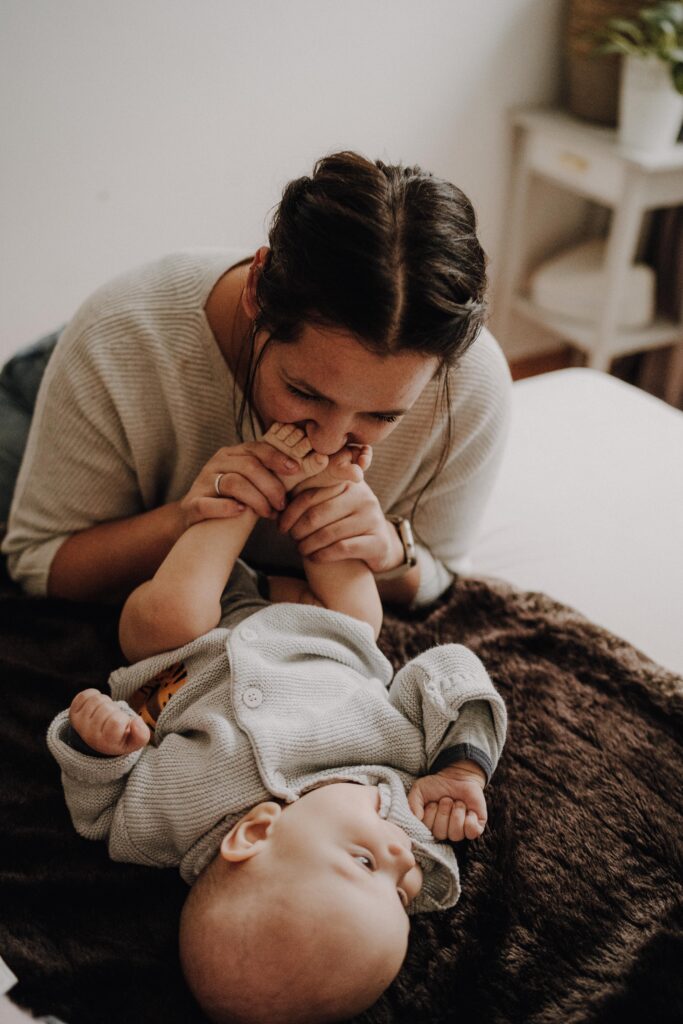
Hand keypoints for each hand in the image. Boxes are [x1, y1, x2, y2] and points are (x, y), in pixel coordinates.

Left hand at [69, 689, 150, 755]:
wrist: (99, 741)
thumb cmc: (121, 739)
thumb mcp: (135, 741)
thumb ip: (142, 734)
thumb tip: (136, 721)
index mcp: (106, 744)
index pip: (116, 721)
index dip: (124, 719)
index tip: (123, 725)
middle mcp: (89, 735)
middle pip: (106, 709)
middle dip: (115, 710)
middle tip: (114, 718)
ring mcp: (80, 724)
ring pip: (97, 700)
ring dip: (105, 702)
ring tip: (107, 712)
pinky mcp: (73, 713)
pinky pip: (85, 695)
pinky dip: (94, 695)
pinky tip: (97, 706)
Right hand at [179, 440, 301, 529]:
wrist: (197, 519)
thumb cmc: (233, 500)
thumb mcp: (251, 483)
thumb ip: (270, 475)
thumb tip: (307, 471)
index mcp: (232, 454)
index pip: (257, 449)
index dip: (277, 458)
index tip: (295, 470)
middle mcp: (216, 463)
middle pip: (248, 466)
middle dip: (271, 485)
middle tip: (282, 503)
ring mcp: (202, 483)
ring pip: (233, 483)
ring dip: (256, 498)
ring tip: (268, 513)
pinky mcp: (191, 504)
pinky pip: (207, 503)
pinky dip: (225, 507)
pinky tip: (240, 512)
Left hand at [277, 476, 404, 573]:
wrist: (379, 545)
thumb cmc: (346, 523)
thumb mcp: (332, 504)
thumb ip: (310, 499)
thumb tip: (275, 506)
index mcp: (348, 483)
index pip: (310, 494)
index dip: (291, 512)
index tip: (280, 527)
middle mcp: (363, 497)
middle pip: (317, 514)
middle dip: (298, 530)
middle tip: (291, 539)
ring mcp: (373, 519)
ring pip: (328, 533)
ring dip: (308, 545)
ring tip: (301, 550)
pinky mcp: (378, 542)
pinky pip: (342, 548)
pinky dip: (323, 555)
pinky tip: (315, 558)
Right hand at [408, 760, 487, 841]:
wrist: (458, 776)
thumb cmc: (437, 785)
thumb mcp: (419, 790)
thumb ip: (413, 804)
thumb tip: (417, 819)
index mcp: (431, 826)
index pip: (428, 830)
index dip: (431, 814)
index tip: (434, 801)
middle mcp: (445, 832)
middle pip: (441, 833)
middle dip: (444, 811)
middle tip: (447, 799)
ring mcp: (461, 831)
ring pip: (456, 834)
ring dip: (457, 813)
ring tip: (458, 802)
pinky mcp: (475, 828)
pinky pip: (472, 832)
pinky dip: (470, 820)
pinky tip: (469, 810)